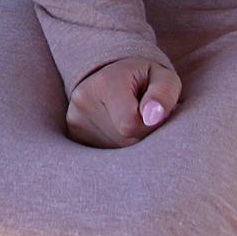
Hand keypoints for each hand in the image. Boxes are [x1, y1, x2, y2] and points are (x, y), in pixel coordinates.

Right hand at [65, 55, 181, 148]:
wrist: (114, 77)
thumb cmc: (146, 80)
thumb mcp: (163, 78)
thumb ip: (164, 94)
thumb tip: (153, 117)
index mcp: (105, 82)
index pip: (130, 124)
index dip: (149, 126)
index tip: (152, 114)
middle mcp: (83, 101)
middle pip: (123, 141)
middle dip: (141, 135)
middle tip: (143, 117)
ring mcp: (74, 120)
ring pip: (115, 153)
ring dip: (130, 144)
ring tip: (130, 121)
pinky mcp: (72, 135)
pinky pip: (104, 158)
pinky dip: (117, 148)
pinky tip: (117, 130)